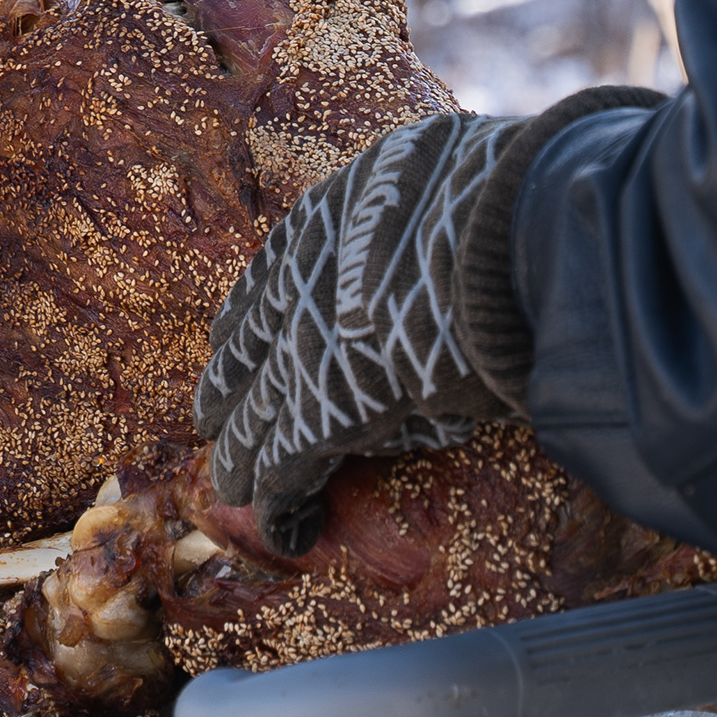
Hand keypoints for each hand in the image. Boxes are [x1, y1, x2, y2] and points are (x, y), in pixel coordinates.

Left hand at [196, 86, 660, 550]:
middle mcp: (296, 288)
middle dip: (230, 391)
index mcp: (319, 227)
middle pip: (245, 354)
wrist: (502, 233)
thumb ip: (402, 228)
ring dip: (243, 457)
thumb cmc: (493, 199)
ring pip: (254, 416)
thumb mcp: (428, 186)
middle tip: (215, 422)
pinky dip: (281, 506)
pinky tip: (285, 530)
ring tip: (232, 487)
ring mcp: (304, 351)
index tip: (235, 342)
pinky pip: (286, 467)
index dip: (251, 324)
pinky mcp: (324, 412)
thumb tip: (407, 239)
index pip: (266, 286)